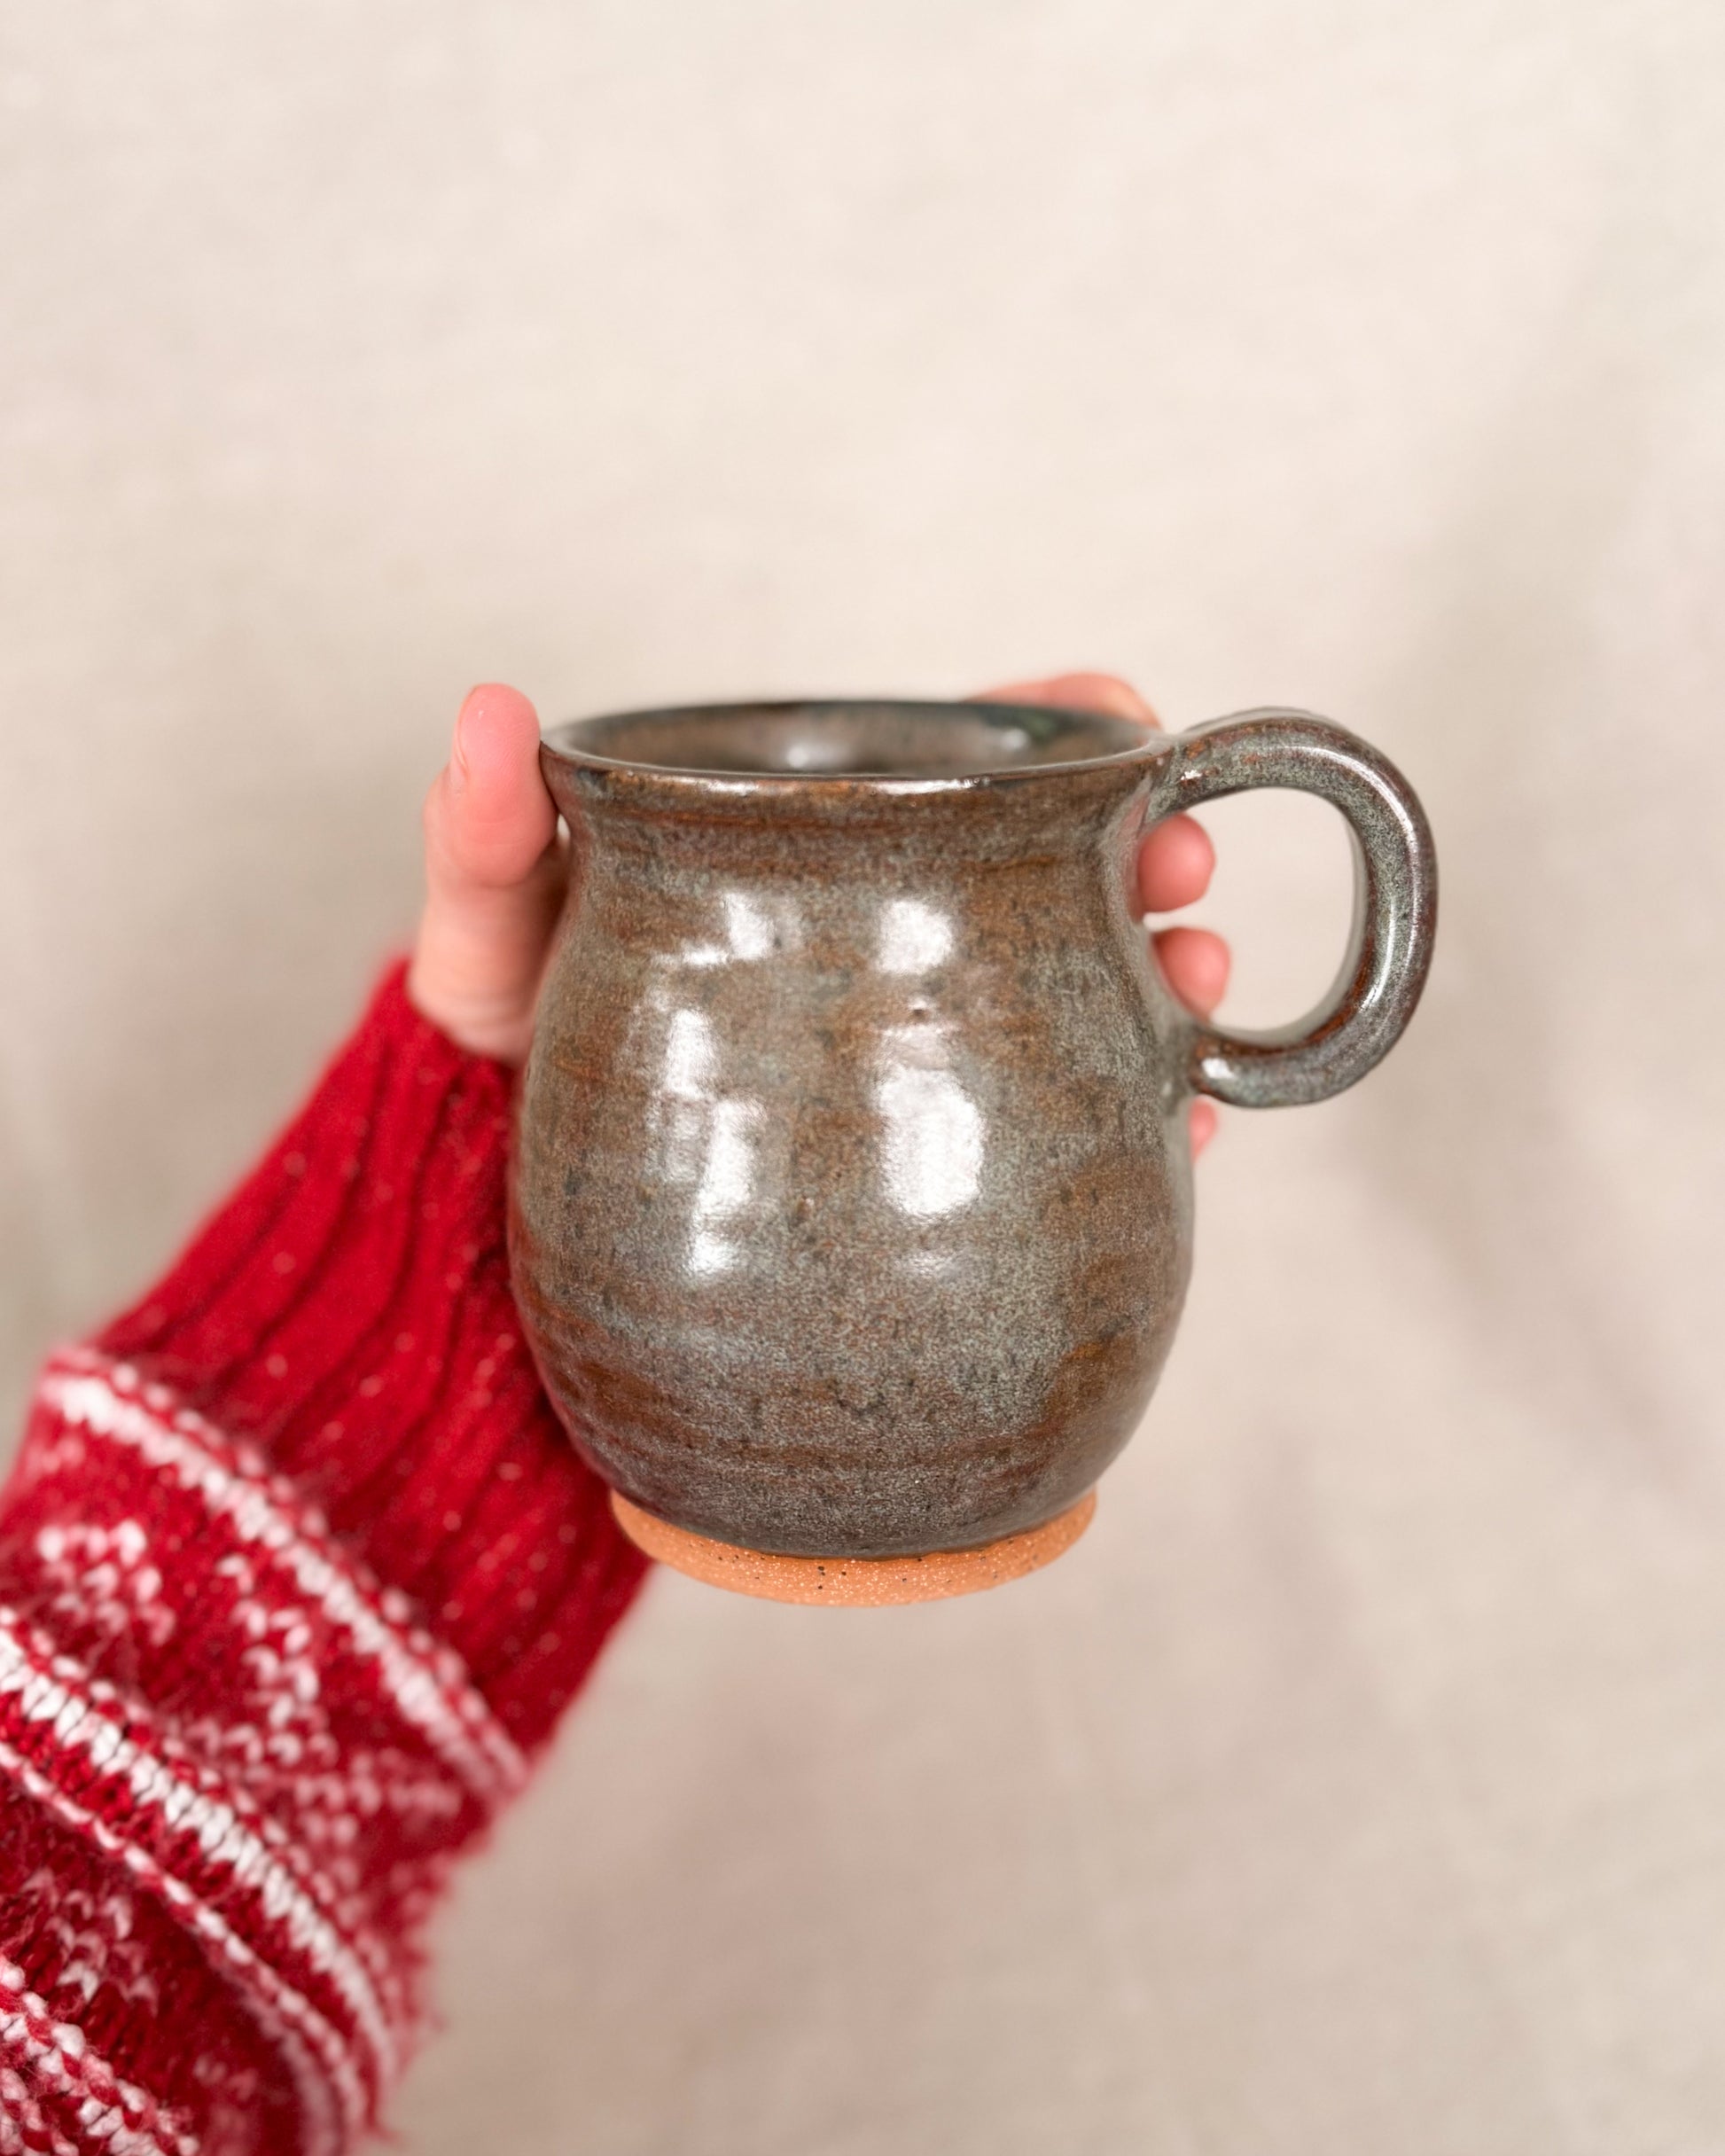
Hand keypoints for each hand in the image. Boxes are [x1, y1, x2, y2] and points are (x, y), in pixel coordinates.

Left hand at [407, 675, 1228, 1150]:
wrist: (531, 1210)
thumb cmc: (523, 1039)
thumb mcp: (489, 936)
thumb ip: (483, 834)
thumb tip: (487, 713)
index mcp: (822, 845)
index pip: (958, 761)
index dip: (1059, 728)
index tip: (1123, 720)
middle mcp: (901, 936)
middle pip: (1064, 872)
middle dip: (1151, 853)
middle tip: (1181, 870)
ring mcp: (936, 1053)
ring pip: (1093, 995)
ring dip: (1174, 980)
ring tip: (1199, 987)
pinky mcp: (947, 1167)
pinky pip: (1072, 1134)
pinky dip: (1139, 1120)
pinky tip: (1181, 1126)